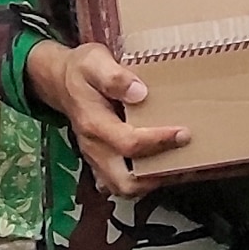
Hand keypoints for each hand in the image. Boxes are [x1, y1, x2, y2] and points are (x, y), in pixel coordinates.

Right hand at [26, 36, 190, 198]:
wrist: (61, 80)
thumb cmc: (82, 70)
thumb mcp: (95, 62)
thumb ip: (114, 77)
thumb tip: (139, 92)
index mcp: (94, 124)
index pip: (128, 143)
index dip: (158, 142)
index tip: (183, 133)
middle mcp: (94, 148)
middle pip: (124, 183)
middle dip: (158, 176)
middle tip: (186, 160)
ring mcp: (97, 158)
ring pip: (123, 188)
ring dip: (154, 183)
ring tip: (184, 169)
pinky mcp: (102, 161)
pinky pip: (122, 182)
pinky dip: (145, 181)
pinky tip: (167, 169)